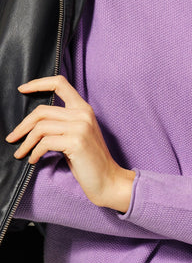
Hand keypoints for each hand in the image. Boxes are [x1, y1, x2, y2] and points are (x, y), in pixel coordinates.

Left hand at [5, 75, 134, 212]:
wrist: (107, 179)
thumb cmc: (88, 159)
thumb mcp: (77, 134)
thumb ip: (62, 122)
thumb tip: (33, 122)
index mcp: (83, 108)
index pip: (60, 83)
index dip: (38, 83)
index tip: (22, 89)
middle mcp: (83, 113)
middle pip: (42, 110)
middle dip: (22, 125)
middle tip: (12, 138)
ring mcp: (81, 127)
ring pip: (41, 127)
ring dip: (26, 142)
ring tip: (21, 153)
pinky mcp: (76, 142)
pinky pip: (45, 142)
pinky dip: (35, 152)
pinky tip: (34, 160)